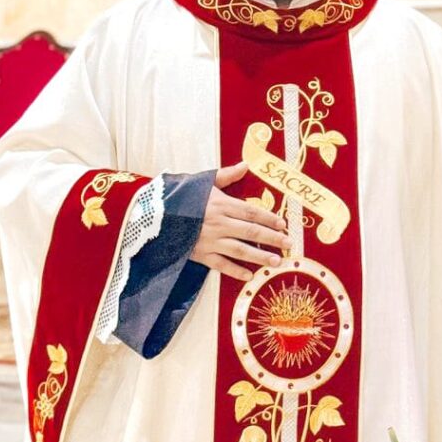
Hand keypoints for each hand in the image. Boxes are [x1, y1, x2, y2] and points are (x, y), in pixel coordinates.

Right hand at [189, 162, 291, 281]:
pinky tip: (249, 276)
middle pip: (251, 231)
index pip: (251, 212)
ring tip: (277, 261)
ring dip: (260, 256)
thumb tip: (246, 165)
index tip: (283, 224)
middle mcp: (218, 223)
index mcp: (221, 204)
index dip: (269, 218)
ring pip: (239, 250)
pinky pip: (220, 265)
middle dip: (272, 238)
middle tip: (289, 244)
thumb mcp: (202, 181)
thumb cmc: (180, 196)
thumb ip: (226, 175)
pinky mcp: (199, 254)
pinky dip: (235, 271)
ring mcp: (209, 240)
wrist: (152, 214)